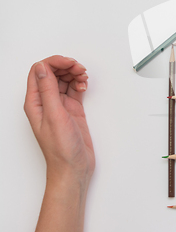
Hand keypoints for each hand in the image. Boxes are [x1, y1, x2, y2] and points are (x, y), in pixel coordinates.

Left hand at [24, 55, 93, 183]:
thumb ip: (48, 90)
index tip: (70, 63)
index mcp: (35, 102)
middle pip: (53, 73)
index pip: (39, 71)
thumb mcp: (54, 116)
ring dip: (75, 74)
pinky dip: (80, 84)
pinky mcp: (72, 110)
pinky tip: (85, 86)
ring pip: (64, 80)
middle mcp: (45, 102)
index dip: (54, 62)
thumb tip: (43, 68)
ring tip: (84, 78)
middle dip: (67, 66)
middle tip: (80, 69)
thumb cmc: (61, 149)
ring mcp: (59, 105)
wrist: (74, 168)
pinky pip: (75, 89)